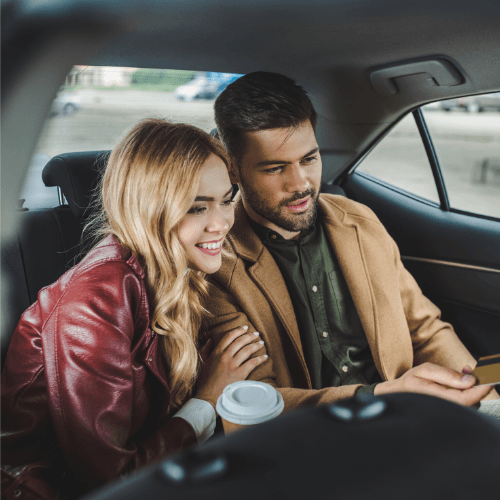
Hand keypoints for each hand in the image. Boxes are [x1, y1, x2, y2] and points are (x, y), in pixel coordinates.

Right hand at [195, 326, 267, 411]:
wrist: (208, 397)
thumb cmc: (204, 381)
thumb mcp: (202, 362)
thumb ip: (205, 349)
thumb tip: (210, 340)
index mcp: (216, 353)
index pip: (229, 336)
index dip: (238, 330)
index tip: (245, 327)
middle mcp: (225, 356)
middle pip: (240, 341)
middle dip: (250, 335)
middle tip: (256, 334)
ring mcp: (233, 365)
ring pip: (247, 350)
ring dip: (256, 345)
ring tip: (261, 343)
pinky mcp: (240, 374)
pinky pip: (252, 363)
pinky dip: (260, 359)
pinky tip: (265, 357)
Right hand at [373, 362, 490, 405]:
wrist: (397, 396)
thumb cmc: (409, 383)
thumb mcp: (425, 371)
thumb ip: (447, 374)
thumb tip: (470, 380)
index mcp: (437, 399)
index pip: (467, 399)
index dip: (480, 389)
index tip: (489, 378)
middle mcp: (445, 410)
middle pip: (472, 403)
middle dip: (475, 386)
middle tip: (469, 369)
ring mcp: (448, 414)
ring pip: (470, 404)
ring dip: (471, 389)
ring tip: (461, 375)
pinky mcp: (450, 414)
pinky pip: (465, 405)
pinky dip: (467, 393)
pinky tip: (459, 384)